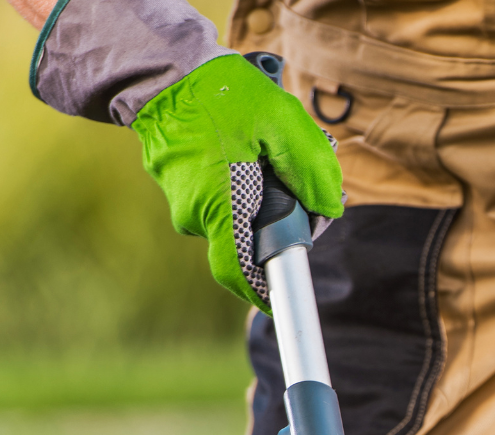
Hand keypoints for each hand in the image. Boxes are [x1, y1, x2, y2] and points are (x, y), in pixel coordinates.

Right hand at [132, 53, 343, 308]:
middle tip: (298, 186)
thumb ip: (312, 168)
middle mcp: (195, 214)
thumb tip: (329, 208)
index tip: (283, 300)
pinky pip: (218, 197)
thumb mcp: (281, 120)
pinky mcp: (180, 187)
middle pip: (247, 241)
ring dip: (260, 196)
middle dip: (279, 222)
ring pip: (235, 215)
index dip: (263, 293)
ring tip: (270, 152)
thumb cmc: (221, 93)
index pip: (239, 272)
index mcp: (219, 205)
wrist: (165, 72)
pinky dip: (240, 183)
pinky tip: (248, 148)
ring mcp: (183, 202)